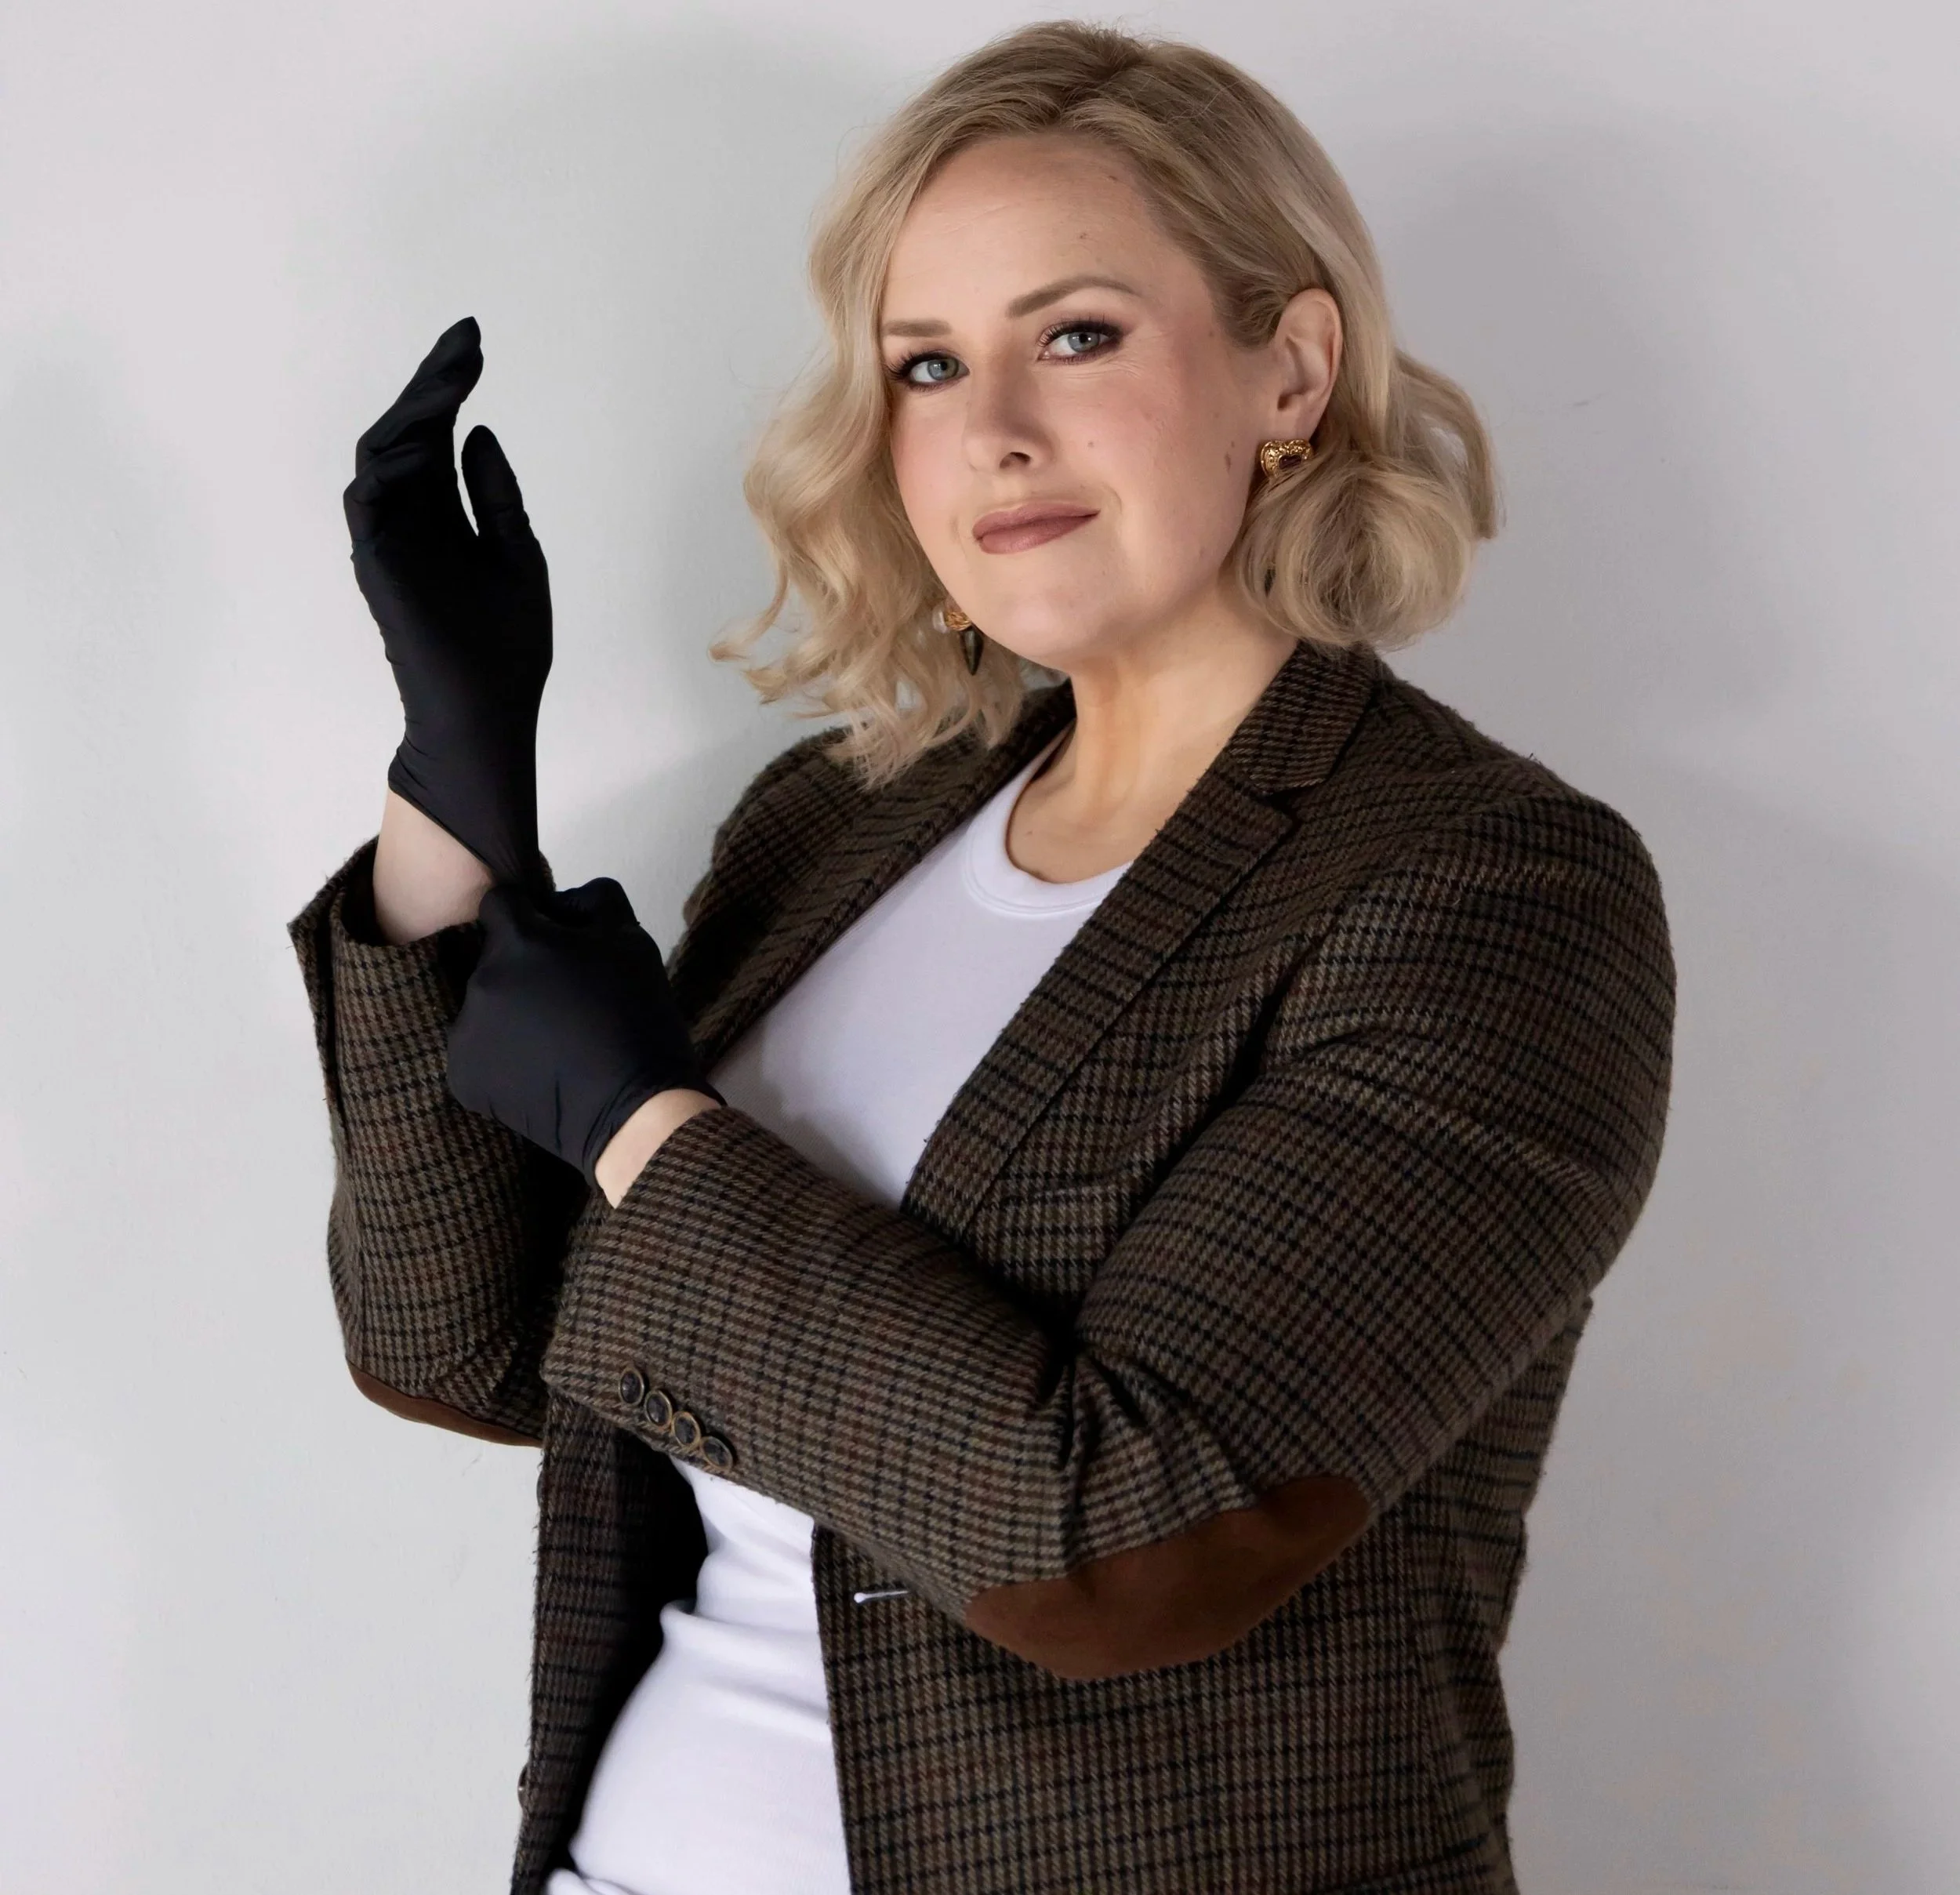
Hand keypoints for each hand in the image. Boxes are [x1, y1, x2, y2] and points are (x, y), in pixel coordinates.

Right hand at [344, 316, 552, 893]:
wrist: (490, 708)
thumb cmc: (507, 643)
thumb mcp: (517, 553)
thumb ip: (494, 495)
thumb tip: (480, 431)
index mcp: (444, 513)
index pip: (439, 435)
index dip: (451, 386)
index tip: (473, 342)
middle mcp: (410, 517)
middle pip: (409, 430)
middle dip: (434, 383)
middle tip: (464, 341)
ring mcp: (388, 535)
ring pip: (385, 451)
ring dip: (416, 411)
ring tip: (452, 380)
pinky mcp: (374, 558)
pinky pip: (368, 495)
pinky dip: (391, 462)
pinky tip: (426, 436)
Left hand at [445, 877, 718, 1187]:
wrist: (634, 1110)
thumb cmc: (639, 1018)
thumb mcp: (632, 937)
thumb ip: (591, 899)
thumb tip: (558, 903)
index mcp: (516, 943)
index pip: (499, 903)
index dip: (530, 916)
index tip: (557, 944)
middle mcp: (480, 983)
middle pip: (494, 958)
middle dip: (525, 968)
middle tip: (569, 999)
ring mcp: (465, 1035)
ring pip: (485, 1004)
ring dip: (512, 1011)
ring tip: (556, 1040)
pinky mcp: (462, 1078)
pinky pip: (478, 1050)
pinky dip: (502, 1056)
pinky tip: (540, 1068)